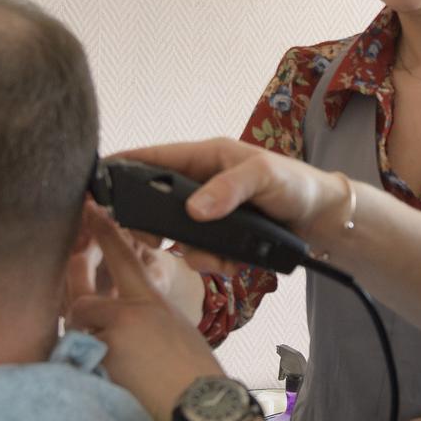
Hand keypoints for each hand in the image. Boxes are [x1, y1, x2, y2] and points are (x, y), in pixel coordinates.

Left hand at [66, 205, 223, 420]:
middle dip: (72, 284)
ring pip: (77, 324)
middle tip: (71, 272)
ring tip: (108, 355)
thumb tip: (121, 317)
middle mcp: (129, 312)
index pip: (124, 258)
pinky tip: (105, 373)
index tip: (91, 211)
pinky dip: (85, 360)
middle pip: (82, 290)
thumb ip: (145, 316)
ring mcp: (111, 335)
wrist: (200, 406)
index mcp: (152, 301)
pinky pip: (76, 352)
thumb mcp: (176, 329)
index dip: (104, 233)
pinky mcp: (100, 359)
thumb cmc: (195, 374)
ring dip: (82, 335)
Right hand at [113, 138, 349, 273]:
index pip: (152, 157)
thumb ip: (228, 189)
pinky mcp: (219, 237)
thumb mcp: (265, 176)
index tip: (95, 181)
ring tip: (213, 258)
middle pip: (155, 203)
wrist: (324, 220)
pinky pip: (200, 253)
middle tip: (153, 242)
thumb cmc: (296, 184)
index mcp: (204, 157)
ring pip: (177, 235)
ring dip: (191, 251)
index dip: (122, 166)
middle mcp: (200, 184)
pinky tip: (231, 263)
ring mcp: (208, 213)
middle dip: (153, 226)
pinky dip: (212, 263)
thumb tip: (194, 210)